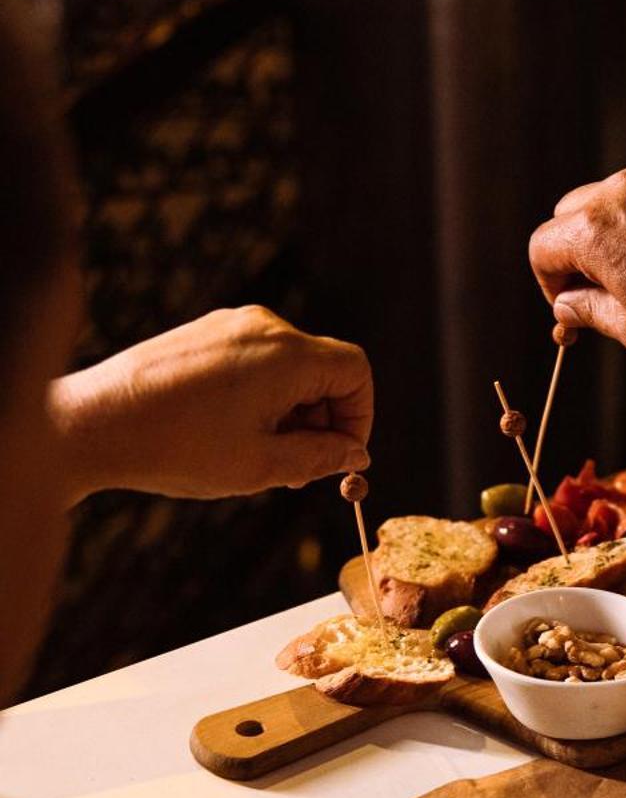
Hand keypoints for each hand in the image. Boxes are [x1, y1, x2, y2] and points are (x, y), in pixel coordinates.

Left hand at [50, 306, 373, 501]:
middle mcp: (263, 327)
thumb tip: (354, 454)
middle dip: (321, 421)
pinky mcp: (202, 334)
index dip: (359, 418)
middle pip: (322, 368)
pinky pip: (254, 361)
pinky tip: (227, 434)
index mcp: (287, 354)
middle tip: (296, 471)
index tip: (339, 457)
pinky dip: (260, 397)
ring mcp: (229, 326)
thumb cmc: (176, 446)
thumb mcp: (261, 466)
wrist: (94, 423)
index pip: (355, 371)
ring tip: (257, 456)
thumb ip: (320, 457)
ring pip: (288, 367)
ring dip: (290, 413)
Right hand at [528, 163, 625, 361]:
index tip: (572, 307)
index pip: (542, 249)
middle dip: (576, 255)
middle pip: (569, 217)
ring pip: (610, 201)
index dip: (550, 285)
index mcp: (593, 231)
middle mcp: (618, 192)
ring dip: (612, 235)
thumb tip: (566, 306)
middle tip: (602, 292)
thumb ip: (587, 313)